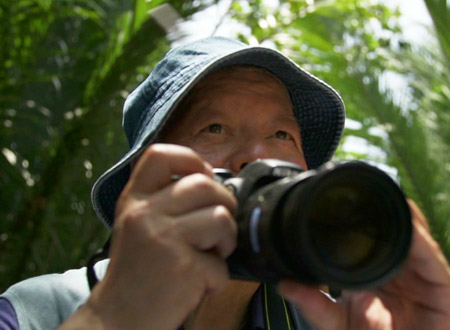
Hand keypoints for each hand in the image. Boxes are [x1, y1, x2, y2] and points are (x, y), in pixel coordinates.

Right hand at [62, 144, 237, 328]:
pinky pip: (222, 264)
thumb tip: (212, 179)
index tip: (204, 176)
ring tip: (212, 256)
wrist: (118, 319)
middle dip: (225, 204)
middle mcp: (145, 214)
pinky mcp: (183, 267)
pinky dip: (217, 279)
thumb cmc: (137, 271)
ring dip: (227, 240)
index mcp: (134, 201)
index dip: (191, 159)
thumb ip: (164, 200)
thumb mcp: (137, 225)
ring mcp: (163, 239)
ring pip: (222, 218)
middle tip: (219, 228)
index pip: (161, 155)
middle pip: (205, 185)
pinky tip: (198, 286)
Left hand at [279, 200, 449, 329]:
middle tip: (362, 191)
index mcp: (377, 275)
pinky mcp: (443, 289)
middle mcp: (401, 272)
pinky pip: (432, 260)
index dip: (359, 220)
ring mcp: (422, 279)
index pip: (371, 239)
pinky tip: (407, 226)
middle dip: (382, 211)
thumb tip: (284, 284)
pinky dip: (420, 241)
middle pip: (395, 233)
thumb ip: (314, 305)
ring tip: (384, 197)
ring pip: (416, 239)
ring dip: (402, 218)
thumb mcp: (337, 323)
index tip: (338, 202)